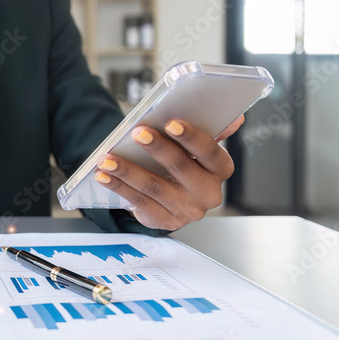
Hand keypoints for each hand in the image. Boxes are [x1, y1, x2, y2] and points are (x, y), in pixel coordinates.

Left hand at [94, 116, 244, 230]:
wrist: (171, 200)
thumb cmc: (183, 166)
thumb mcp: (196, 149)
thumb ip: (210, 131)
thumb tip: (235, 118)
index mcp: (220, 169)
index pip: (210, 152)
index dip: (191, 137)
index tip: (171, 122)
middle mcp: (208, 193)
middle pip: (181, 168)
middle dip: (158, 149)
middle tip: (138, 133)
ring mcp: (187, 210)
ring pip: (155, 187)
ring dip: (129, 170)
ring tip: (108, 158)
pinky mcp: (166, 221)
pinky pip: (139, 202)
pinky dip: (119, 187)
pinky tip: (103, 175)